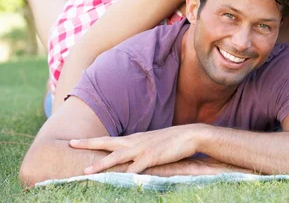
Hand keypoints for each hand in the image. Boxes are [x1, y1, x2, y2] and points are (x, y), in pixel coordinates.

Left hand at [70, 124, 203, 173]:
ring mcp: (142, 149)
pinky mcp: (151, 157)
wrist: (189, 135)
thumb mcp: (151, 143)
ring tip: (86, 171)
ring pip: (116, 157)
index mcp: (134, 139)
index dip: (92, 141)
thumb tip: (130, 158)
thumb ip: (139, 149)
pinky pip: (135, 168)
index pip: (108, 140)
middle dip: (88, 144)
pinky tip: (117, 180)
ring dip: (101, 164)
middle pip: (107, 143)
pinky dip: (126, 175)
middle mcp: (135, 142)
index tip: (74, 141)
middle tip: (70, 143)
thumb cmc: (172, 141)